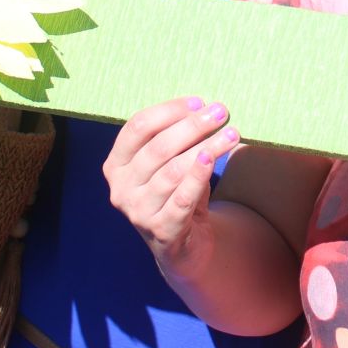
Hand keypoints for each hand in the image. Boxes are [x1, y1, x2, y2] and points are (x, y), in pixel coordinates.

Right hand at [104, 96, 240, 271]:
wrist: (185, 245)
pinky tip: (213, 159)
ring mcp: (138, 212)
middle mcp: (121, 188)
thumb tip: (206, 108)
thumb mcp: (169, 163)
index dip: (169, 111)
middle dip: (192, 126)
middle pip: (158, 148)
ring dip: (206, 148)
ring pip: (173, 171)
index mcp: (116, 164)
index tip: (199, 102)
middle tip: (221, 112)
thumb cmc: (176, 193)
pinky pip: (182, 198)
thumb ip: (178, 138)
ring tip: (231, 134)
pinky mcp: (162, 230)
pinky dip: (198, 177)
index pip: (138, 127)